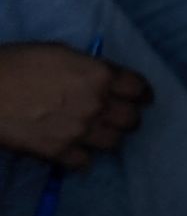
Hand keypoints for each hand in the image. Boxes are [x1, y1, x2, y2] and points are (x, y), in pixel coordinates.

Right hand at [0, 42, 151, 167]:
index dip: (143, 94)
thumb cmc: (15, 63)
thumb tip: (103, 76)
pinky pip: (85, 162)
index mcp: (99, 75)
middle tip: (120, 117)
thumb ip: (88, 67)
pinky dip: (82, 158)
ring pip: (114, 142)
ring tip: (98, 134)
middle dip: (128, 118)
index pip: (139, 88)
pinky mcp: (60, 152)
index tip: (143, 99)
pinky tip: (75, 152)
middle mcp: (96, 104)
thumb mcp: (59, 53)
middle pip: (132, 119)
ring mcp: (79, 130)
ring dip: (108, 138)